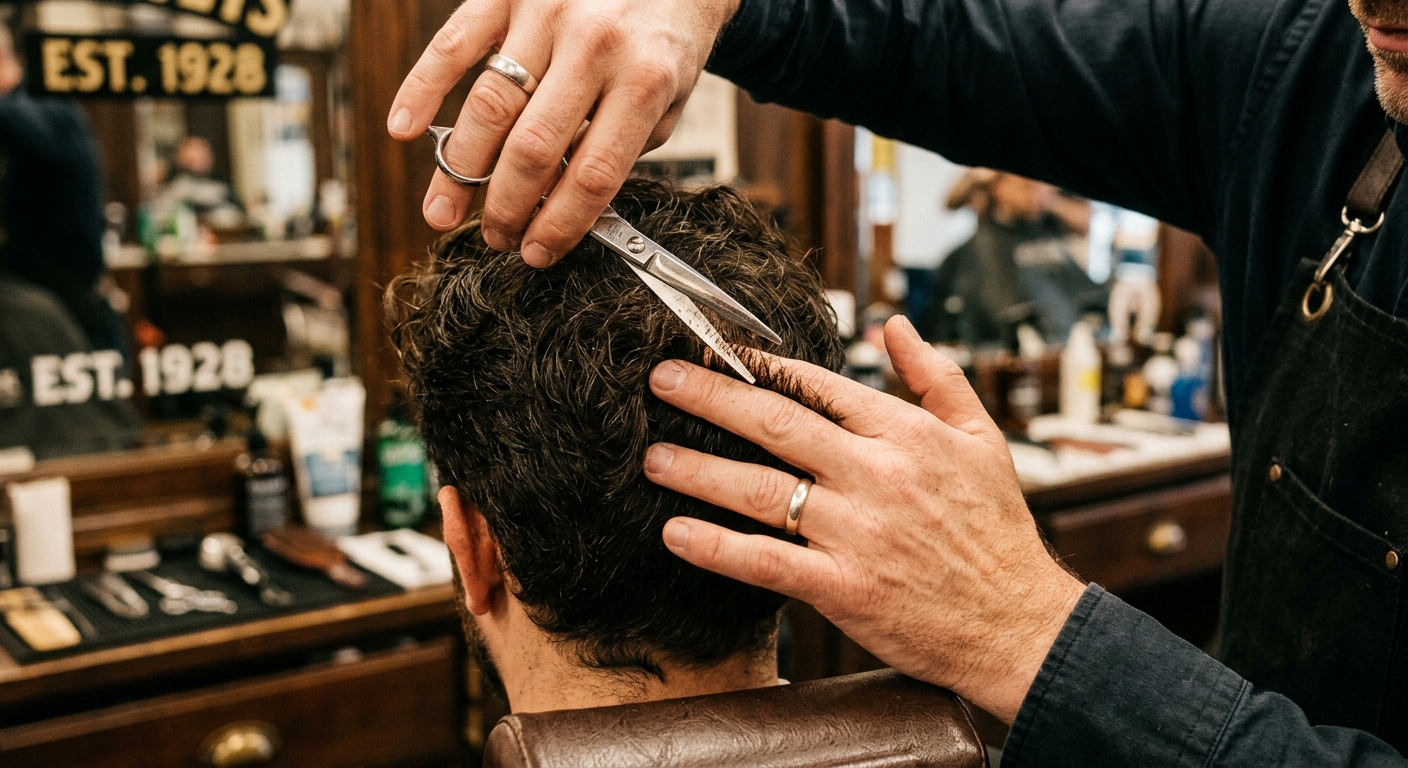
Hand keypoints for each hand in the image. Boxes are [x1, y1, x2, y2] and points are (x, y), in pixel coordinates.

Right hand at [388, 0, 739, 265]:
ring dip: (461, 170)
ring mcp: (547, 15)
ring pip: (490, 107)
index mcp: (644, 79)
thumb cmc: (663, 39)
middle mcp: (594, 45)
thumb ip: (616, 149)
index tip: (538, 253)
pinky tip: (405, 130)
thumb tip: (553, 204)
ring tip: (443, 212)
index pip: (592, 174)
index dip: (560, 224)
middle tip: (495, 237)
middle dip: (507, 206)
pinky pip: (455, 44)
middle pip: (534, 148)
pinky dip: (422, 88)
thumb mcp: (666, 102)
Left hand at [644, 316, 1085, 722]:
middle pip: (776, 424)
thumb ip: (935, 376)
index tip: (717, 350)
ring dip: (697, 470)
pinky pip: (764, 562)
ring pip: (760, 490)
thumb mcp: (981, 438)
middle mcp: (877, 475)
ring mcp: (857, 532)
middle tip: (661, 380)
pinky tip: (676, 533)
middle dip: (710, 397)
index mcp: (907, 434)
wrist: (1020, 625)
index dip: (760, 365)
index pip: (819, 384)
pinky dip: (716, 547)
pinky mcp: (843, 588)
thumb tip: (893, 325)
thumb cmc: (998, 531)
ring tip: (653, 457)